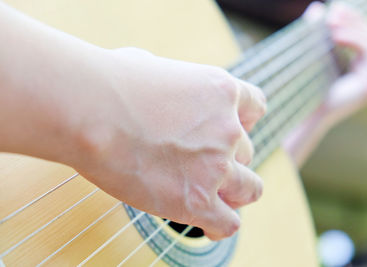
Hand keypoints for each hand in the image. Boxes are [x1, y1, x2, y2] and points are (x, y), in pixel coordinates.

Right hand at [72, 48, 265, 239]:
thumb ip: (174, 84)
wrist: (87, 109)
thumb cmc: (110, 83)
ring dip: (233, 192)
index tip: (224, 131)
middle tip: (200, 164)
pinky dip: (220, 224)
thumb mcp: (155, 66)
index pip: (256, 108)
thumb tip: (166, 92)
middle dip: (228, 159)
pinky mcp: (196, 200)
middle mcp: (228, 128)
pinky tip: (205, 222)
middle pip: (246, 151)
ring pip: (249, 188)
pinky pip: (228, 222)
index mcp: (222, 91)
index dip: (243, 121)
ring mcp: (216, 166)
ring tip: (209, 194)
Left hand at [283, 2, 366, 166]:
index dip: (356, 21)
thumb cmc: (302, 87)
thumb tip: (317, 8)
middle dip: (354, 20)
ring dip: (352, 27)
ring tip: (331, 22)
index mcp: (359, 72)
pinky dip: (352, 39)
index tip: (337, 8)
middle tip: (334, 10)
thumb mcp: (313, 55)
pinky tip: (334, 35)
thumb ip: (318, 33)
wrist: (298, 115)